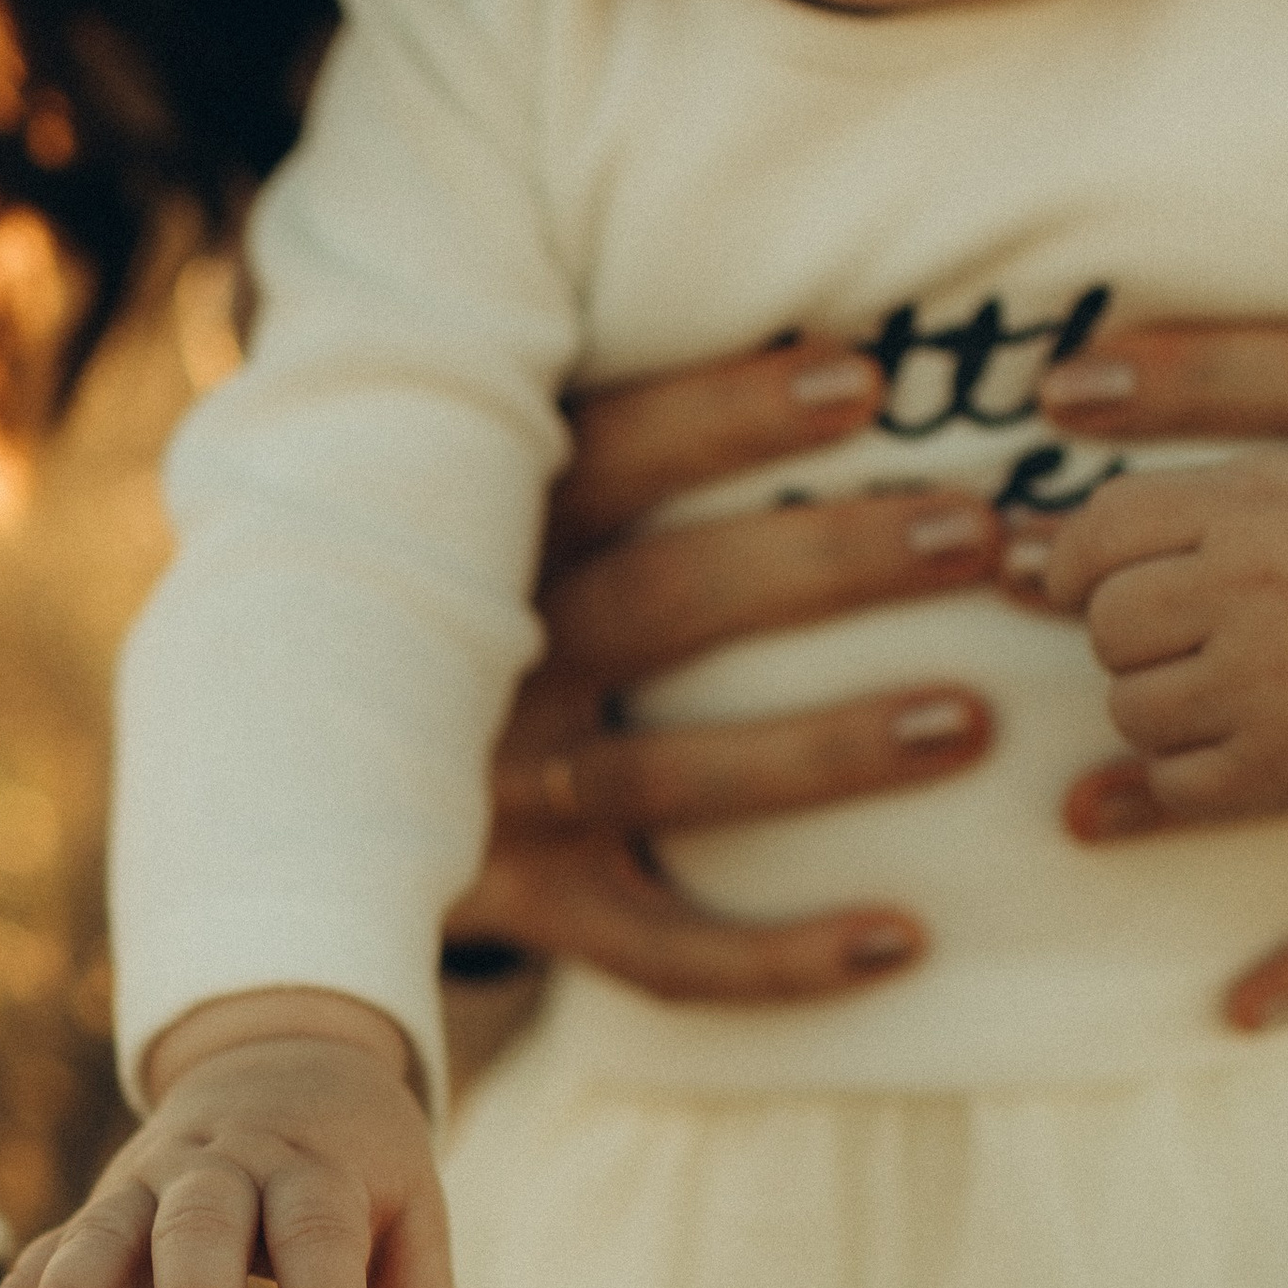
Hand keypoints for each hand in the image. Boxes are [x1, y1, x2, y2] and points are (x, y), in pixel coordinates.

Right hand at [0, 992, 449, 1287]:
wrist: (280, 1058)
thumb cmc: (355, 1164)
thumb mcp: (413, 1216)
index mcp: (311, 1165)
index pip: (321, 1236)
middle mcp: (220, 1166)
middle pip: (200, 1229)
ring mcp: (143, 1186)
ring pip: (99, 1235)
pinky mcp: (92, 1216)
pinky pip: (33, 1269)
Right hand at [462, 335, 1002, 1003]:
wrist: (310, 765)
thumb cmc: (468, 587)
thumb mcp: (482, 492)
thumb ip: (590, 422)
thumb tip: (814, 328)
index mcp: (480, 530)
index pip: (607, 455)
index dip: (726, 415)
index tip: (864, 382)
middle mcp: (484, 660)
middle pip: (663, 603)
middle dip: (827, 565)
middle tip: (977, 537)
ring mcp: (502, 792)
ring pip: (674, 778)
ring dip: (829, 751)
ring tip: (974, 721)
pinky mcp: (529, 903)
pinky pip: (658, 950)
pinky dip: (778, 959)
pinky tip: (905, 941)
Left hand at [1030, 282, 1287, 1015]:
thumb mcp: (1255, 494)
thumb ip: (1139, 511)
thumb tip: (1011, 565)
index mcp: (1255, 506)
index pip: (1102, 532)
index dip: (1075, 566)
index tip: (1092, 582)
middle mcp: (1265, 588)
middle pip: (1107, 624)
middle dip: (1132, 635)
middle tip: (1194, 632)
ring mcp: (1275, 683)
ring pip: (1129, 708)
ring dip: (1159, 705)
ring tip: (1228, 680)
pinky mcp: (1282, 768)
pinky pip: (1168, 780)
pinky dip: (1191, 768)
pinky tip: (1245, 732)